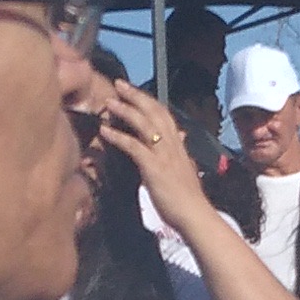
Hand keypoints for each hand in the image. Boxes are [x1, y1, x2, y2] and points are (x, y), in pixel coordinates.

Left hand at [89, 77, 209, 234]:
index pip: (163, 113)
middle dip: (136, 96)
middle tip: (119, 84)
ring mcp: (164, 154)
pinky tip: (104, 131)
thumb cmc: (187, 198)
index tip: (133, 91)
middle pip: (154, 111)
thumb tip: (181, 138)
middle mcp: (172, 144)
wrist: (194, 214)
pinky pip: (133, 146)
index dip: (148, 100)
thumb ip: (179, 152)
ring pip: (144, 123)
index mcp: (178, 144)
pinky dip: (118, 136)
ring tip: (108, 102)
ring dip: (125, 110)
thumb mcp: (185, 168)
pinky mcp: (154, 166)